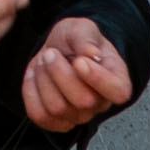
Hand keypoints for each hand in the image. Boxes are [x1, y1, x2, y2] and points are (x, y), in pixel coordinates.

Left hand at [22, 14, 133, 130]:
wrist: (57, 49)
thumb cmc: (75, 41)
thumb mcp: (81, 28)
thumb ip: (86, 38)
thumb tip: (91, 53)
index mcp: (117, 80)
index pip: (118, 92)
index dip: (98, 79)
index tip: (79, 61)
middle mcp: (100, 103)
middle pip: (82, 101)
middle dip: (60, 72)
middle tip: (51, 53)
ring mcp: (78, 116)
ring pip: (57, 108)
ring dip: (43, 79)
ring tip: (45, 61)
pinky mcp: (55, 121)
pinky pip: (39, 115)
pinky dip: (31, 91)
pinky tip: (36, 76)